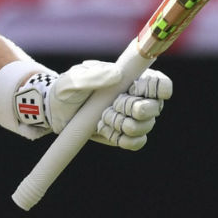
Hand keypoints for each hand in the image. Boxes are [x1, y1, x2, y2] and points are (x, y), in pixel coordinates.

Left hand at [14, 61, 172, 150]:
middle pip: (156, 107)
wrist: (56, 112)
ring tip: (103, 118)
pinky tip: (105, 129)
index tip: (134, 90)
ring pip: (145, 126)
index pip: (161, 82)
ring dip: (124, 124)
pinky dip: (122, 138)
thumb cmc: (67, 88)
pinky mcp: (125, 134)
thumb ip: (93, 75)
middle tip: (112, 106)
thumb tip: (117, 74)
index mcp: (131, 77)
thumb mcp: (74, 79)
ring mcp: (132, 118)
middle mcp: (137, 97)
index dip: (155, 88)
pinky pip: (136, 142)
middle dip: (133, 109)